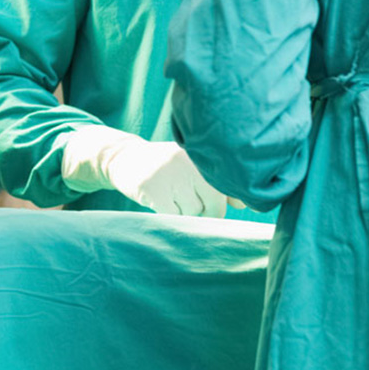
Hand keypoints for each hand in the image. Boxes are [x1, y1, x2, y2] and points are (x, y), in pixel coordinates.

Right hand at [61, 126, 226, 217]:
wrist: (123, 158)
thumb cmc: (167, 167)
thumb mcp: (192, 166)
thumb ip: (219, 182)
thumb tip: (244, 204)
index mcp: (202, 154)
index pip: (230, 186)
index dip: (229, 200)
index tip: (225, 203)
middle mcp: (188, 162)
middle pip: (213, 204)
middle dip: (206, 210)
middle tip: (191, 200)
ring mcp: (169, 174)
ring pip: (193, 212)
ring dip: (185, 211)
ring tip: (172, 195)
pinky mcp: (152, 189)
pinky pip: (173, 215)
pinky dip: (169, 214)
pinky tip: (160, 200)